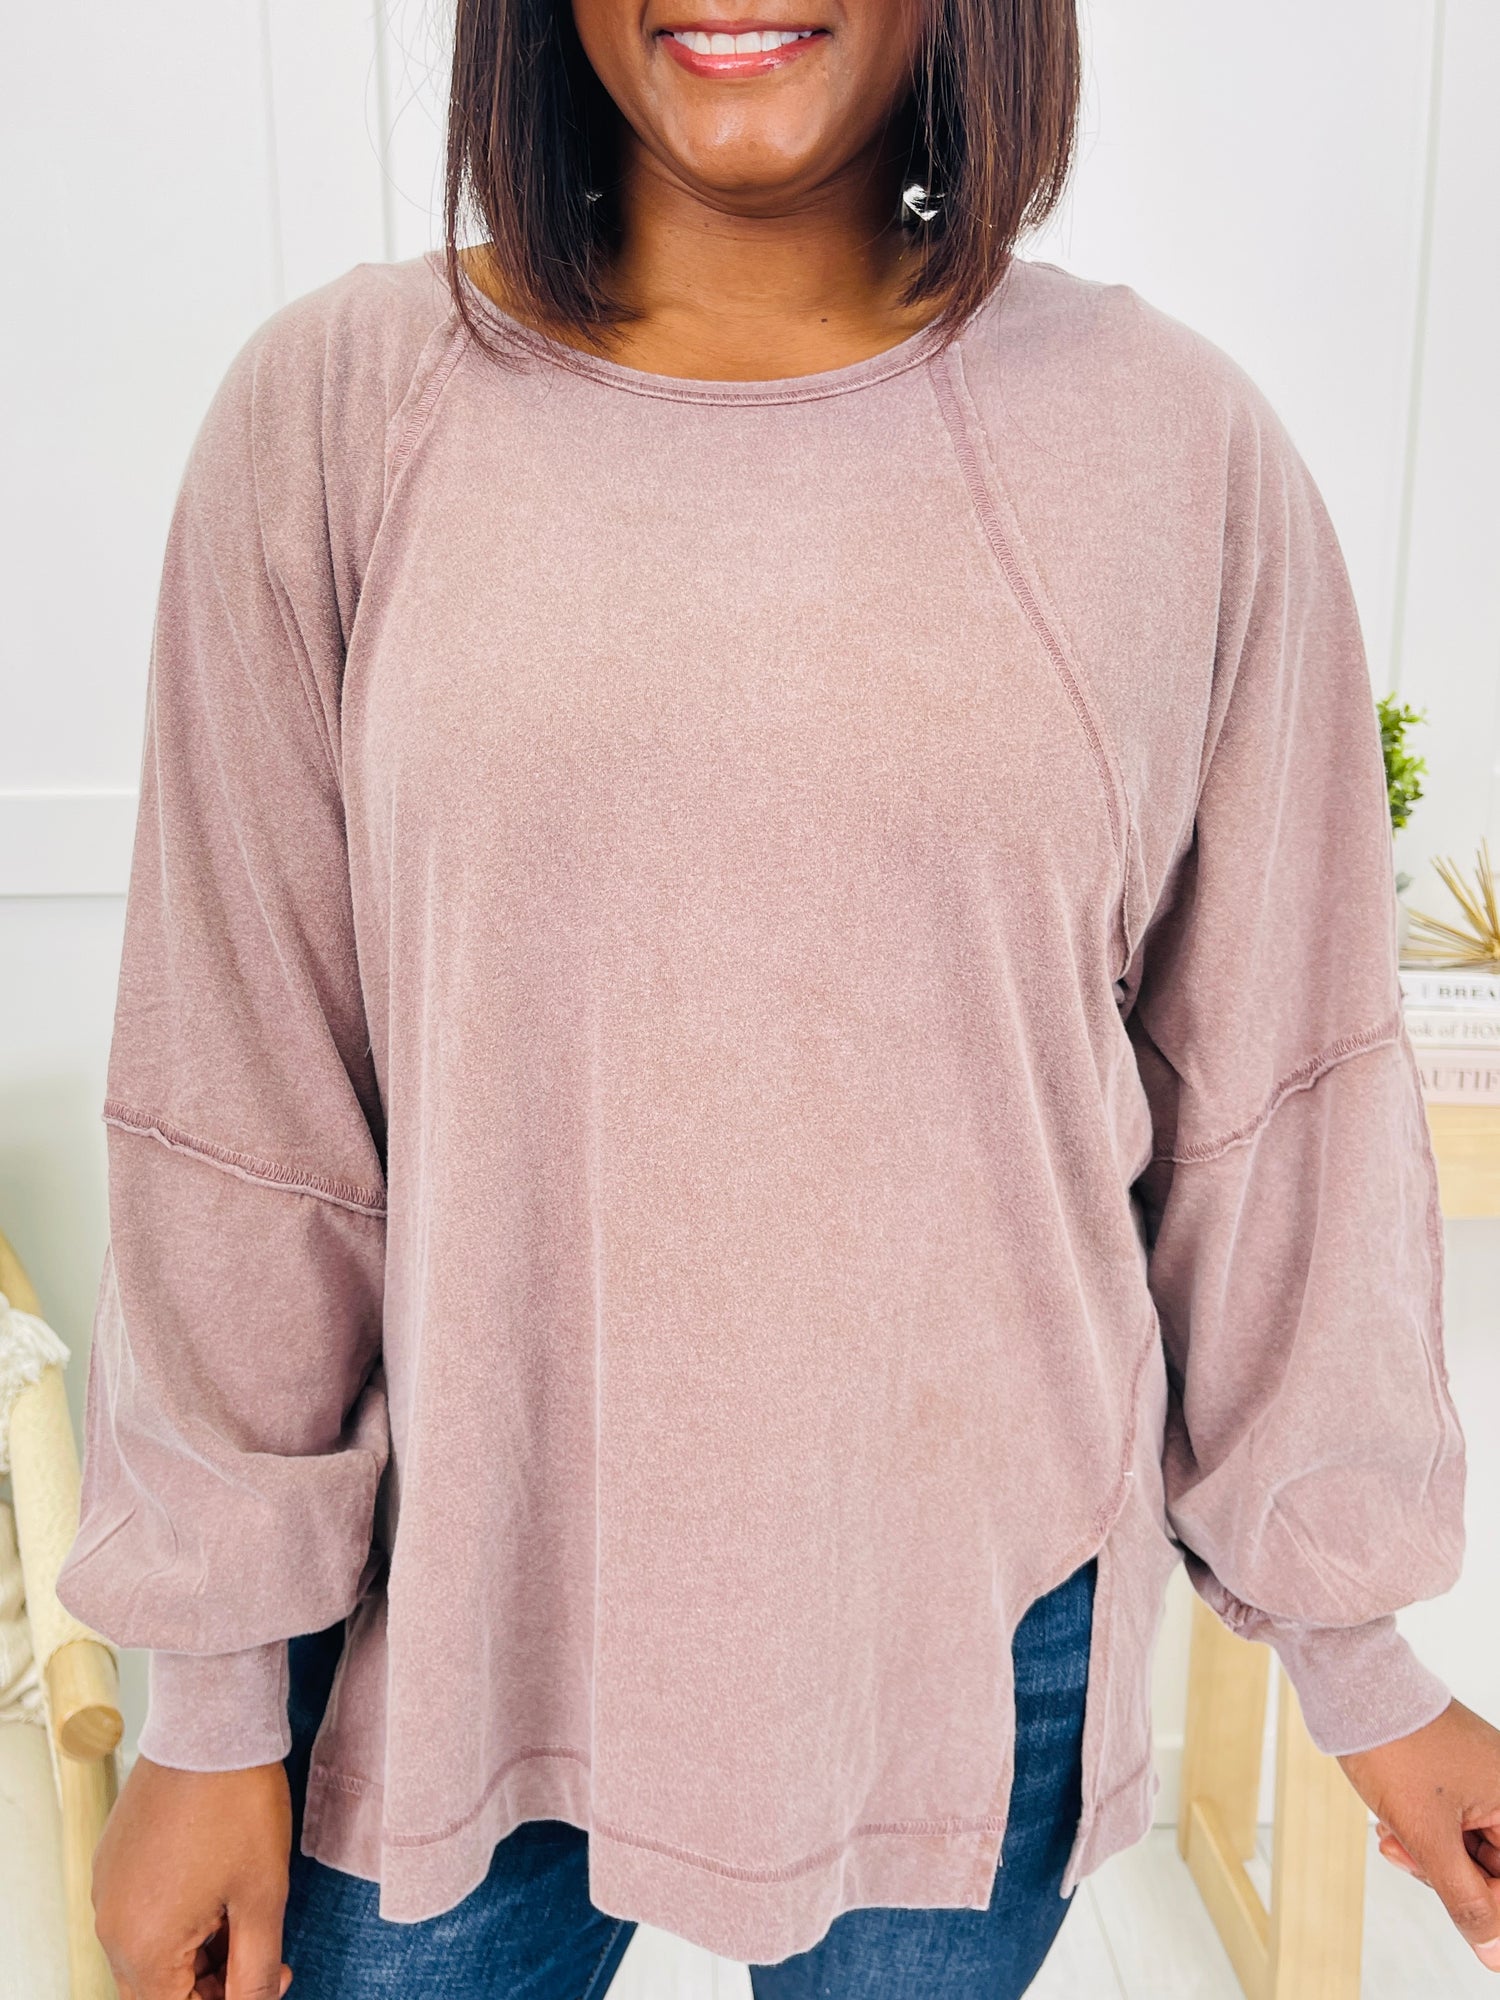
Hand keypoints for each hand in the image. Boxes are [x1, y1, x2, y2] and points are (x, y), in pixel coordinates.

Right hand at [91, 1754, 293, 1998]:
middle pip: (159, 1988)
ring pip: (151, 1952)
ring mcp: (108, 1888)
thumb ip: (255, 1970)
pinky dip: (178, 1917)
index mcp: (142, 1946)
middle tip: (261, 1950)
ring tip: (243, 1911)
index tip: (266, 1980)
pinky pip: (140, 1912)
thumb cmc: (238, 1804)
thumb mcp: (262, 1898)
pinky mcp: (115, 1860)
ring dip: (197, 1951)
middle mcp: (111, 1924)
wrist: (211, 1727)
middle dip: (211, 1982)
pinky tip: (217, 1887)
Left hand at [1337, 1697, 1499, 1972]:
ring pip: (1468, 1851)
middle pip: (1493, 1869)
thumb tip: (1494, 1955)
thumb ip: (1466, 1900)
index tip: (1451, 1905)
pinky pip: (1451, 1826)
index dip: (1485, 1906)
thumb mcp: (1428, 1836)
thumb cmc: (1394, 1749)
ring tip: (1392, 1834)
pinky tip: (1392, 1822)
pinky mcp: (1457, 1778)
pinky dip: (1422, 1834)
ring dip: (1428, 1856)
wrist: (1354, 1686)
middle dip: (1445, 1875)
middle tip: (1404, 1854)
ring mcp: (1483, 1782)